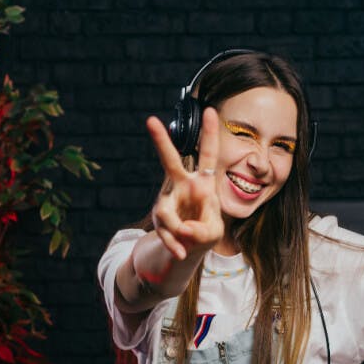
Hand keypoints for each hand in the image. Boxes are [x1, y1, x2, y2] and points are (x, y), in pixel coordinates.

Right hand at [146, 108, 223, 260]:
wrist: (187, 249)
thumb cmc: (204, 232)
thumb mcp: (213, 233)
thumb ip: (203, 229)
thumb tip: (183, 228)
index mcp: (203, 183)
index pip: (208, 156)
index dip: (209, 134)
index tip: (211, 110)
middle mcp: (182, 186)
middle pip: (170, 162)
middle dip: (161, 142)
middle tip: (150, 120)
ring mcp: (167, 200)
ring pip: (166, 213)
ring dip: (178, 232)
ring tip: (187, 244)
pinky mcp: (159, 217)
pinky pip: (166, 231)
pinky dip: (175, 245)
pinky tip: (181, 253)